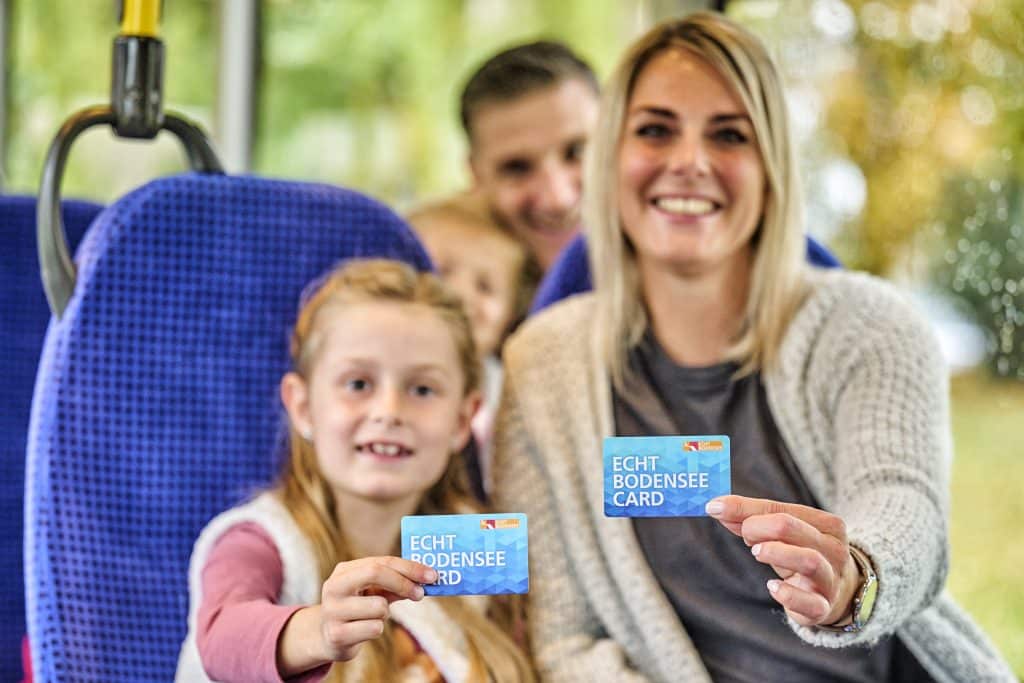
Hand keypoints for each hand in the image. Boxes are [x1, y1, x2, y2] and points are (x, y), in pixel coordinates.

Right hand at [277, 557, 436, 675]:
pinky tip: (364, 631)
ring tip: (373, 617)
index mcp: (344, 571)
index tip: (432, 575)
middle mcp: (334, 587)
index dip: (409, 567)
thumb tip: (427, 579)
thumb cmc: (358, 609)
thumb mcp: (374, 592)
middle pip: (376, 573)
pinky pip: (374, 628)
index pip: (382, 561)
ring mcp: (333, 611)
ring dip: (385, 613)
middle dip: (404, 583)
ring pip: (379, 606)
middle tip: (420, 593)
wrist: (328, 638)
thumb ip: (396, 583)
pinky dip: (377, 629)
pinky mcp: (337, 635)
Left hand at [706, 495, 860, 627]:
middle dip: (760, 527)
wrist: (835, 593)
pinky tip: (772, 587)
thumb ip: (751, 518)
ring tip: (756, 552)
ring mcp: (830, 579)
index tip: (716, 507)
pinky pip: (810, 602)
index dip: (746, 508)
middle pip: (794, 529)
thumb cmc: (801, 554)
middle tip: (745, 534)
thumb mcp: (783, 535)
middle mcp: (833, 549)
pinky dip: (788, 594)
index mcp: (827, 524)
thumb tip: (717, 507)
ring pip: (809, 560)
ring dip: (776, 553)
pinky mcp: (823, 607)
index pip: (784, 509)